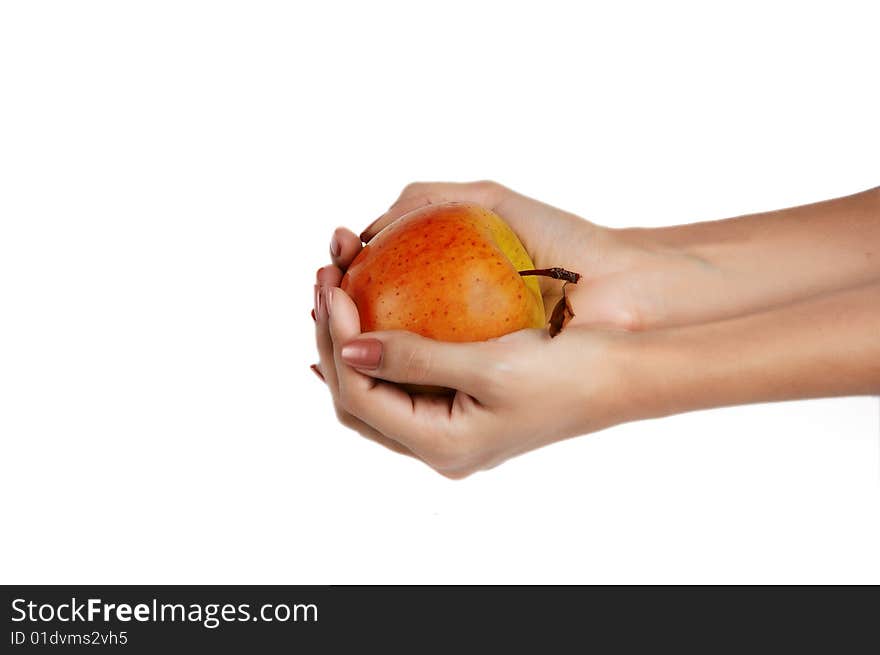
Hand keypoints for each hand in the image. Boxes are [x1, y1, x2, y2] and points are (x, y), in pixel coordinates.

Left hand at [312, 180, 673, 473]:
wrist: (623, 377)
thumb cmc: (566, 372)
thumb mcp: (490, 364)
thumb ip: (415, 357)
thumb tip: (349, 346)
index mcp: (442, 445)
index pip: (361, 394)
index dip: (336, 339)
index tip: (332, 286)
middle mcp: (440, 447)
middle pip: (357, 400)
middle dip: (331, 341)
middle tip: (324, 281)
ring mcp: (451, 432)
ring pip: (375, 396)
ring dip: (350, 345)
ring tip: (336, 294)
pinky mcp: (463, 410)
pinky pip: (403, 386)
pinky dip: (380, 352)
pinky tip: (370, 319)